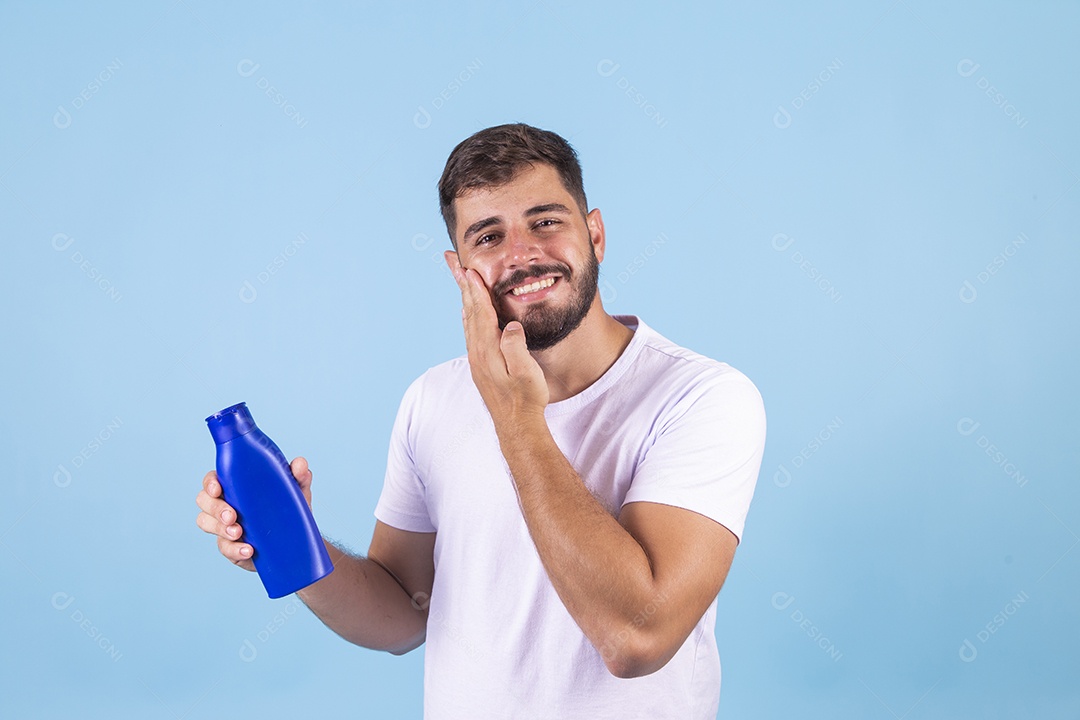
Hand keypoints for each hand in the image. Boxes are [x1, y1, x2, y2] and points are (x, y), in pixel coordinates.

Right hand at [195, 456, 314, 571]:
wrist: (297, 542)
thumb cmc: (290, 509)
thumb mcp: (296, 491)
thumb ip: (299, 475)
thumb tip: (300, 464)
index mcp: (236, 486)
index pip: (213, 479)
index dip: (210, 483)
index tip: (217, 489)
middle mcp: (225, 503)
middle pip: (204, 501)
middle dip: (214, 508)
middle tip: (232, 516)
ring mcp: (225, 526)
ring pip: (205, 522)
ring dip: (219, 528)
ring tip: (239, 533)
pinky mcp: (230, 546)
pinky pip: (224, 548)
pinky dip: (234, 549)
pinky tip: (248, 550)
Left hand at [452, 264, 548, 426]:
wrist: (516, 426)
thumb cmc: (526, 399)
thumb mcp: (527, 372)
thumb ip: (516, 346)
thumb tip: (510, 326)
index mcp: (487, 350)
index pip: (479, 311)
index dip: (474, 288)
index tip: (467, 268)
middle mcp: (477, 352)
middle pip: (468, 310)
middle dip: (462, 285)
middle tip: (452, 262)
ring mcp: (476, 359)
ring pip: (467, 320)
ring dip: (464, 297)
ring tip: (460, 280)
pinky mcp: (480, 365)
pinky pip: (471, 331)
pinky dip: (469, 315)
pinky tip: (469, 312)